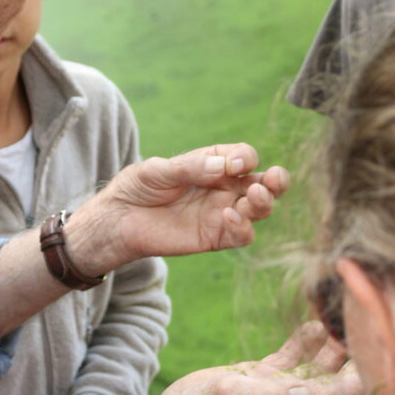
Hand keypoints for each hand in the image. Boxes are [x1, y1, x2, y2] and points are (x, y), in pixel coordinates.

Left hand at [66, 143, 288, 275]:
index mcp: (213, 163)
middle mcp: (224, 187)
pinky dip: (243, 227)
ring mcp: (222, 213)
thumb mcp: (159, 169)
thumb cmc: (137, 187)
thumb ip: (191, 167)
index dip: (245, 158)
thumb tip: (223, 167)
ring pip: (259, 209)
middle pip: (263, 183)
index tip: (235, 164)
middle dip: (276, 180)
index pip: (243, 157)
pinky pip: (242, 235)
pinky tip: (228, 217)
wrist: (118, 220)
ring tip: (253, 196)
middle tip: (275, 179)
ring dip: (264, 202)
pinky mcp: (215, 237)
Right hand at [154, 321, 362, 394]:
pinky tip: (312, 323)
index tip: (382, 344)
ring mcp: (277, 388)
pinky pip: (291, 357)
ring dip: (332, 344)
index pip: (342, 393)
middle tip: (370, 321)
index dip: (365, 373)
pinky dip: (304, 341)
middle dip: (354, 354)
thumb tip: (308, 391)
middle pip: (336, 377)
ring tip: (346, 316)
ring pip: (316, 365)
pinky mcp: (260, 377)